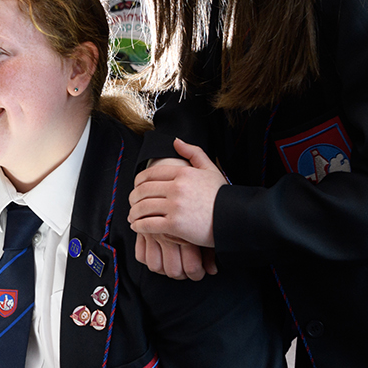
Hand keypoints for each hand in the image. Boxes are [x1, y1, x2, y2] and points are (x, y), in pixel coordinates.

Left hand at [129, 140, 225, 274]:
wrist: (235, 219)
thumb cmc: (223, 196)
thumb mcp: (210, 169)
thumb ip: (193, 152)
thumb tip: (175, 141)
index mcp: (183, 173)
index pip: (151, 174)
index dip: (138, 181)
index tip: (136, 188)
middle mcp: (177, 188)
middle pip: (143, 190)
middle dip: (133, 198)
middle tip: (132, 203)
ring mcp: (175, 206)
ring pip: (143, 207)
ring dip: (134, 213)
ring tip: (133, 217)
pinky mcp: (175, 225)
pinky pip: (148, 224)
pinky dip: (139, 226)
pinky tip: (137, 227)